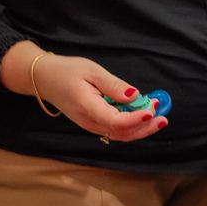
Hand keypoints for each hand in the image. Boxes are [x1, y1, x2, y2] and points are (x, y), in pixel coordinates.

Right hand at [2, 44, 165, 141]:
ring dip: (141, 127)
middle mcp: (90, 122)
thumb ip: (113, 86)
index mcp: (87, 108)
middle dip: (145, 126)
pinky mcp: (94, 123)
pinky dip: (132, 124)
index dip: (135, 119)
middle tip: (162, 114)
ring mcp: (91, 125)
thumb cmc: (67, 71)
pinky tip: (143, 113)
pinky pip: (116, 129)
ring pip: (120, 134)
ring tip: (158, 113)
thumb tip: (135, 96)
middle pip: (122, 133)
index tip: (151, 110)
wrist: (44, 79)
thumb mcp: (92, 71)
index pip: (115, 121)